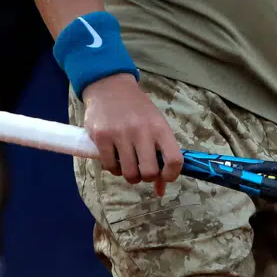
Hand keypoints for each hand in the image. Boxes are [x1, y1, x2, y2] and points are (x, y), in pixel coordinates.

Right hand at [82, 73, 183, 196]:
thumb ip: (160, 154)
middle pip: (149, 172)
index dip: (171, 175)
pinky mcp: (102, 136)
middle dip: (146, 177)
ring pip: (129, 173)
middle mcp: (142, 131)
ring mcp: (120, 134)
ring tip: (127, 164)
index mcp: (160, 127)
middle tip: (141, 169)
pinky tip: (114, 158)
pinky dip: (113, 168)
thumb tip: (160, 190)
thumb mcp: (154, 125)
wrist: (110, 86)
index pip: (174, 160)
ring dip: (129, 175)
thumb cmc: (137, 109)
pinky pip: (110, 167)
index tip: (164, 176)